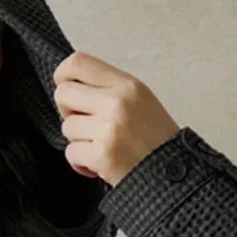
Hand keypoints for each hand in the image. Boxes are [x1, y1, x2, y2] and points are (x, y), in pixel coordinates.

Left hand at [51, 52, 180, 186]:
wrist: (173, 174)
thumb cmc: (156, 140)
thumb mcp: (140, 100)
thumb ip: (108, 89)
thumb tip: (71, 87)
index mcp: (127, 85)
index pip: (77, 63)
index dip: (62, 76)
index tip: (68, 92)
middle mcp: (118, 102)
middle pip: (63, 93)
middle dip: (67, 111)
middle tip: (86, 125)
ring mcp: (109, 128)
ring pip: (66, 126)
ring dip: (79, 140)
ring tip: (101, 147)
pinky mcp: (102, 154)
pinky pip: (71, 152)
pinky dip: (81, 163)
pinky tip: (99, 165)